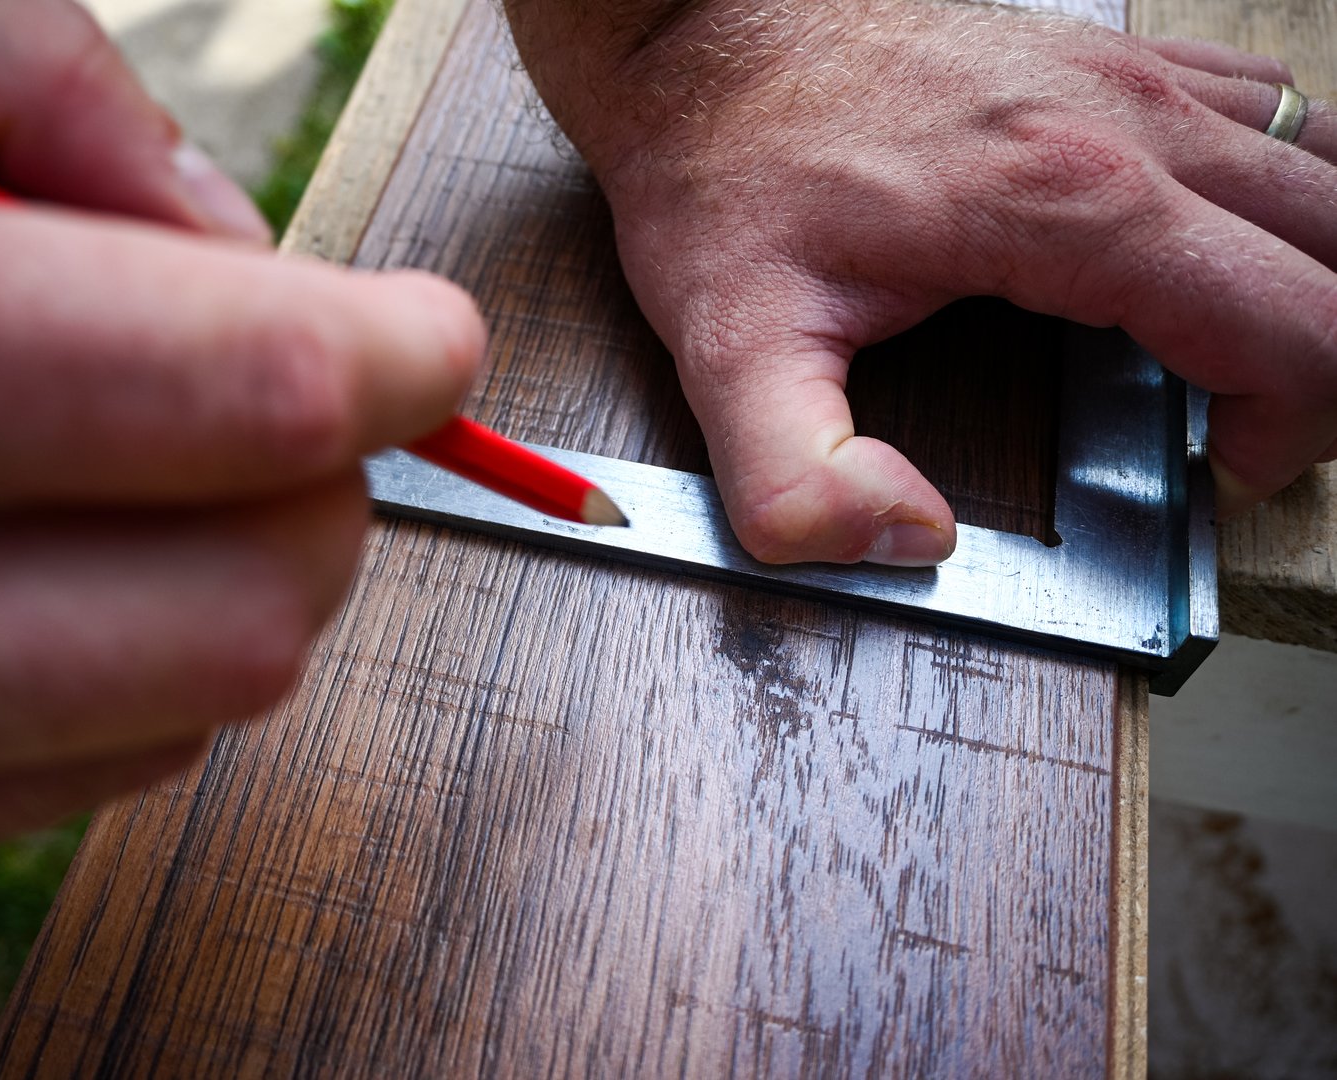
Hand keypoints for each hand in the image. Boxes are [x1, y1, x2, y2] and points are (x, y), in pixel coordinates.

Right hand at [0, 0, 482, 893]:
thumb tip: (215, 231)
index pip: (223, 396)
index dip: (377, 359)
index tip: (421, 337)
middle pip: (229, 619)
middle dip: (311, 492)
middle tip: (293, 389)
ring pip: (147, 729)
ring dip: (204, 583)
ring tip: (116, 449)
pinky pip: (21, 796)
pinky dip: (88, 673)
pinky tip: (9, 553)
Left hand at [508, 0, 1335, 562]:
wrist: (704, 39)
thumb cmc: (725, 169)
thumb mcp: (729, 348)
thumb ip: (798, 476)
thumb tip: (905, 537)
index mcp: (1070, 205)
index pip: (1301, 328)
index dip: (1291, 426)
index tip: (1215, 464)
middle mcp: (1131, 124)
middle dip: (1320, 368)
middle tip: (1241, 424)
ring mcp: (1133, 78)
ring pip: (1327, 173)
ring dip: (1314, 276)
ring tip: (1243, 346)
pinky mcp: (1112, 61)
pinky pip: (1270, 112)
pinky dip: (1281, 194)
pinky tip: (1212, 245)